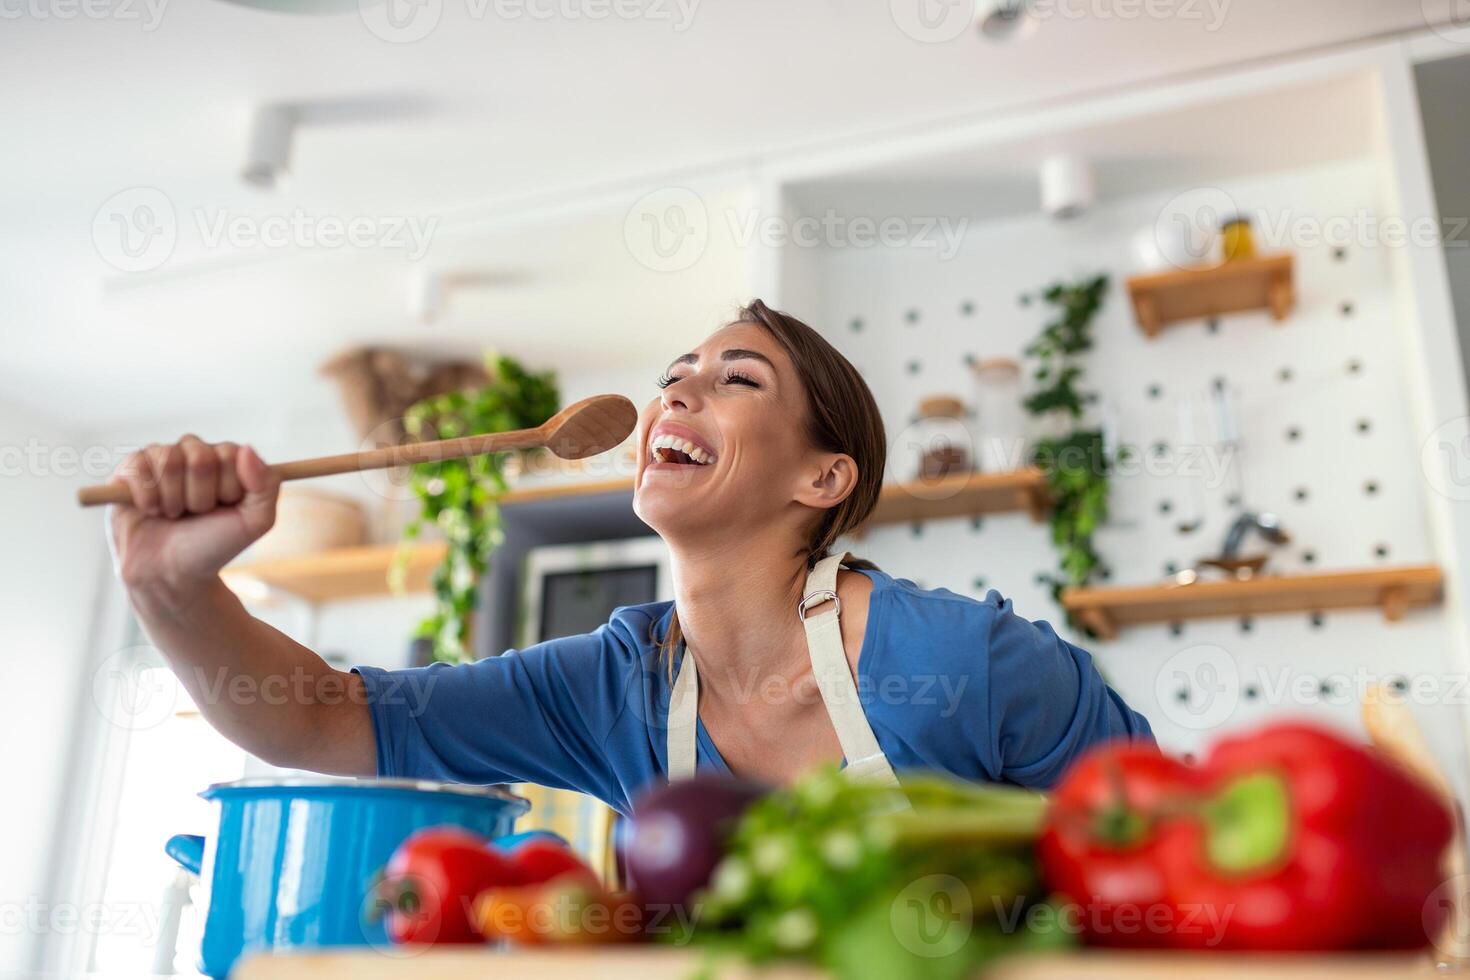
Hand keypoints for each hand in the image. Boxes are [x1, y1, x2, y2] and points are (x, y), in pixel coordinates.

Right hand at [108, 436, 279, 596]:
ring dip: (173, 499)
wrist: (171, 573)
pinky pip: (138, 465)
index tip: (224, 508)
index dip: (227, 488)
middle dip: (200, 497)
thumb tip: (247, 448)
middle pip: (200, 457)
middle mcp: (195, 453)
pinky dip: (146, 496)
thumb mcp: (255, 522)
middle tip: (196, 515)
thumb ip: (266, 484)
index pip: (231, 454)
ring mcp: (162, 459)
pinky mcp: (131, 469)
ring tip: (173, 514)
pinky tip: (150, 510)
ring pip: (168, 460)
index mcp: (228, 460)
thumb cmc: (214, 546)